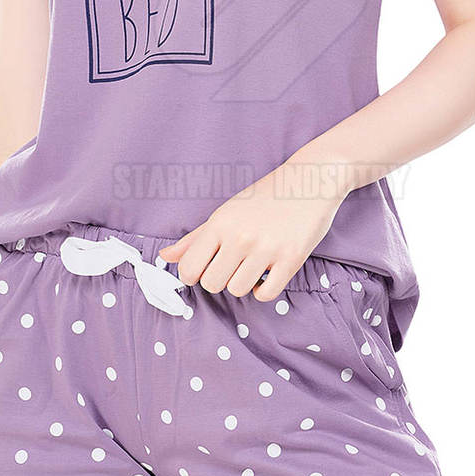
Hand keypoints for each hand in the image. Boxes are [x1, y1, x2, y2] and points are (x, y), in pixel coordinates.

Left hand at [159, 160, 346, 300]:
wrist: (309, 181)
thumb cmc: (264, 197)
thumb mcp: (227, 212)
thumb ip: (195, 238)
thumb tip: (165, 257)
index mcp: (221, 223)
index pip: (189, 268)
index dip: (193, 274)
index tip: (205, 268)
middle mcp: (241, 236)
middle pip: (212, 284)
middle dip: (219, 280)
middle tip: (232, 266)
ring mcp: (267, 248)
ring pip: (238, 290)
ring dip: (243, 283)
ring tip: (252, 267)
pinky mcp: (291, 259)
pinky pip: (266, 294)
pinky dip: (264, 290)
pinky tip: (267, 274)